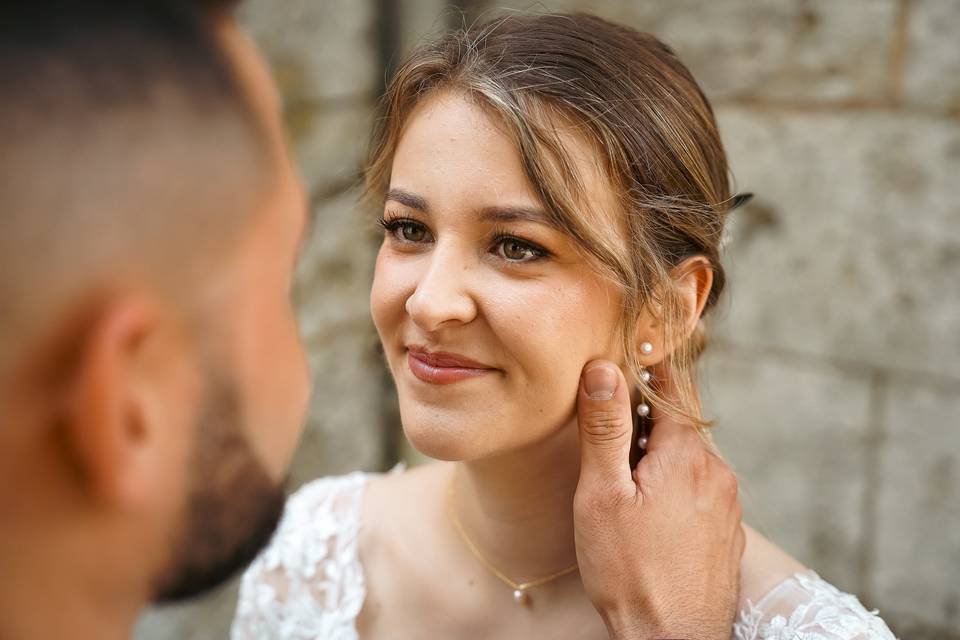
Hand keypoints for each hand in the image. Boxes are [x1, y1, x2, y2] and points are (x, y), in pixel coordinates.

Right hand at [572, 360, 744, 639]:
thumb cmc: (629, 571)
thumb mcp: (602, 495)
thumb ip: (606, 429)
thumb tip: (604, 369)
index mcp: (687, 456)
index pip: (673, 390)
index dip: (648, 372)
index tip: (628, 358)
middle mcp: (717, 474)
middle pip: (680, 427)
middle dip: (646, 425)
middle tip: (609, 438)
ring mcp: (726, 506)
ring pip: (690, 461)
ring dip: (660, 461)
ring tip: (624, 486)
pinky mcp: (726, 534)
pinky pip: (700, 492)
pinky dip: (675, 490)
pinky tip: (649, 518)